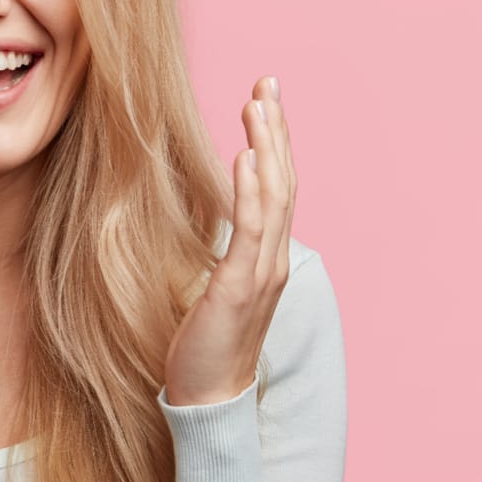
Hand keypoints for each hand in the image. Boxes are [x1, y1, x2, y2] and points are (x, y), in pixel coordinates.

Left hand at [163, 76, 296, 405]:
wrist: (208, 398)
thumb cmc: (204, 345)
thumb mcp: (210, 286)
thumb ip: (216, 252)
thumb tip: (199, 219)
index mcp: (267, 258)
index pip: (277, 189)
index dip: (274, 143)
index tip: (264, 101)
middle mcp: (274, 260)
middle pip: (283, 181)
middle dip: (276, 129)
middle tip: (267, 84)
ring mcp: (262, 273)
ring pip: (274, 196)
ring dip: (267, 146)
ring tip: (257, 104)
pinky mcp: (240, 287)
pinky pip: (251, 231)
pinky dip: (251, 190)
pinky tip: (245, 156)